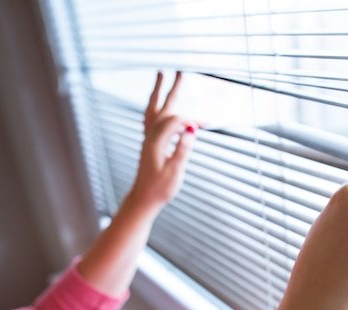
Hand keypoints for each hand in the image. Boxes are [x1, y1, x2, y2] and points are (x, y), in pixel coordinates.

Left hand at [130, 71, 196, 211]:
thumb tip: (192, 131)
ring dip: (159, 92)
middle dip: (171, 89)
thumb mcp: (174, 171)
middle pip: (162, 107)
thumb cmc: (160, 188)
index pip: (176, 121)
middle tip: (179, 71)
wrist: (143, 199)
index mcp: (156, 142)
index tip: (204, 126)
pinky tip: (159, 104)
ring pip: (153, 109)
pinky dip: (156, 106)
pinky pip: (151, 118)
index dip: (191, 121)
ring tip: (161, 76)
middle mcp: (150, 137)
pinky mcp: (149, 143)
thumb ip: (183, 150)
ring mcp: (148, 139)